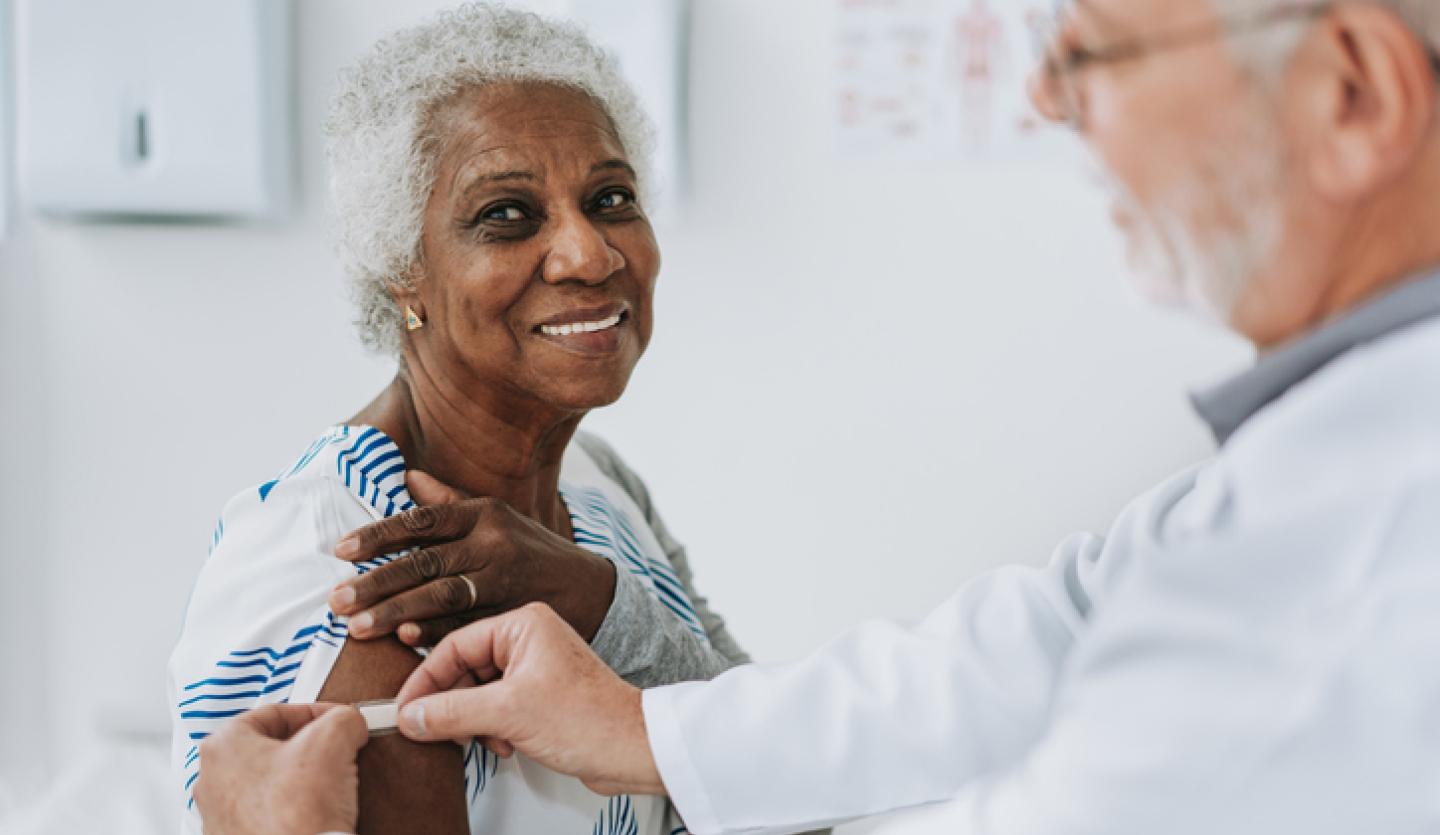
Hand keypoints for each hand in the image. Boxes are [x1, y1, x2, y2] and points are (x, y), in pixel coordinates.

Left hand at [194, 703, 367, 834]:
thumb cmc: (297, 813)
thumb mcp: (333, 741)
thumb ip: (343, 718)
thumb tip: (350, 724)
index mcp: (223, 746)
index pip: (275, 712)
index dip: (315, 712)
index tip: (339, 720)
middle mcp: (212, 781)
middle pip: (270, 747)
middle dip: (307, 747)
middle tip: (335, 751)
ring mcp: (221, 817)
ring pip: (270, 782)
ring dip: (301, 779)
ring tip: (329, 785)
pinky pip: (269, 815)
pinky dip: (293, 810)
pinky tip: (316, 813)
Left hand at [329, 471, 616, 646]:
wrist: (591, 589)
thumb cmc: (531, 551)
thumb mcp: (497, 518)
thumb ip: (449, 502)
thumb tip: (406, 477)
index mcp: (485, 514)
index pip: (423, 521)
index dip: (379, 534)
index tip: (341, 549)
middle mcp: (494, 544)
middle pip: (426, 562)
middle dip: (376, 583)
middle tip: (336, 600)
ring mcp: (506, 581)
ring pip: (443, 596)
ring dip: (397, 612)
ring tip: (358, 628)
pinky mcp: (514, 615)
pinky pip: (468, 625)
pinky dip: (437, 633)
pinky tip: (407, 641)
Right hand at [395, 602, 664, 796]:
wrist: (632, 750)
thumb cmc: (590, 719)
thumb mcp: (507, 714)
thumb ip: (451, 712)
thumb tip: (411, 716)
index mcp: (524, 624)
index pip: (455, 645)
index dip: (425, 680)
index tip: (404, 708)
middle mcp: (530, 639)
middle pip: (465, 669)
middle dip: (453, 705)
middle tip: (433, 730)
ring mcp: (536, 668)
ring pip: (479, 692)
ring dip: (475, 721)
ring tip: (486, 738)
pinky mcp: (541, 695)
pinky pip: (497, 707)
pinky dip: (493, 728)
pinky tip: (505, 744)